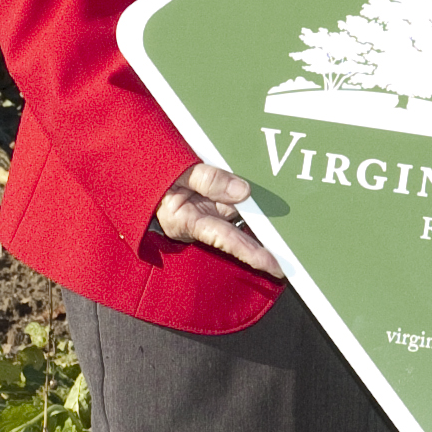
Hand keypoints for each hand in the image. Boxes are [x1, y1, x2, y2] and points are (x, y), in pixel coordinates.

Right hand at [153, 163, 281, 276]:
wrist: (137, 165)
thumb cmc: (152, 171)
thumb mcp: (176, 170)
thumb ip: (208, 179)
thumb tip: (244, 191)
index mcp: (185, 221)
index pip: (225, 239)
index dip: (250, 253)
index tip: (273, 265)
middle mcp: (199, 221)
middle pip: (239, 233)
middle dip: (265, 242)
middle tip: (293, 257)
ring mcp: (207, 211)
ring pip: (241, 216)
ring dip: (262, 219)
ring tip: (291, 231)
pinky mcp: (212, 200)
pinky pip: (236, 202)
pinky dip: (251, 201)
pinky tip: (271, 200)